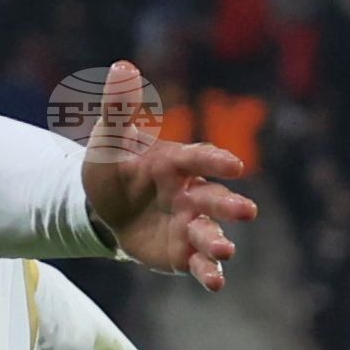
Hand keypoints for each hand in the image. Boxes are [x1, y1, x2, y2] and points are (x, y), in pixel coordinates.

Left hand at [75, 61, 252, 291]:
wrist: (102, 207)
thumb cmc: (114, 165)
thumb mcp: (109, 138)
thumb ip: (119, 107)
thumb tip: (121, 67)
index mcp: (176, 162)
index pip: (199, 158)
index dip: (215, 161)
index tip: (234, 165)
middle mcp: (190, 193)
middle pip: (213, 198)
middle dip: (228, 205)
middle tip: (247, 212)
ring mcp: (188, 224)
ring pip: (209, 233)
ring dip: (219, 242)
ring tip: (226, 252)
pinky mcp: (181, 251)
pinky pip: (198, 263)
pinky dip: (208, 272)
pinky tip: (217, 283)